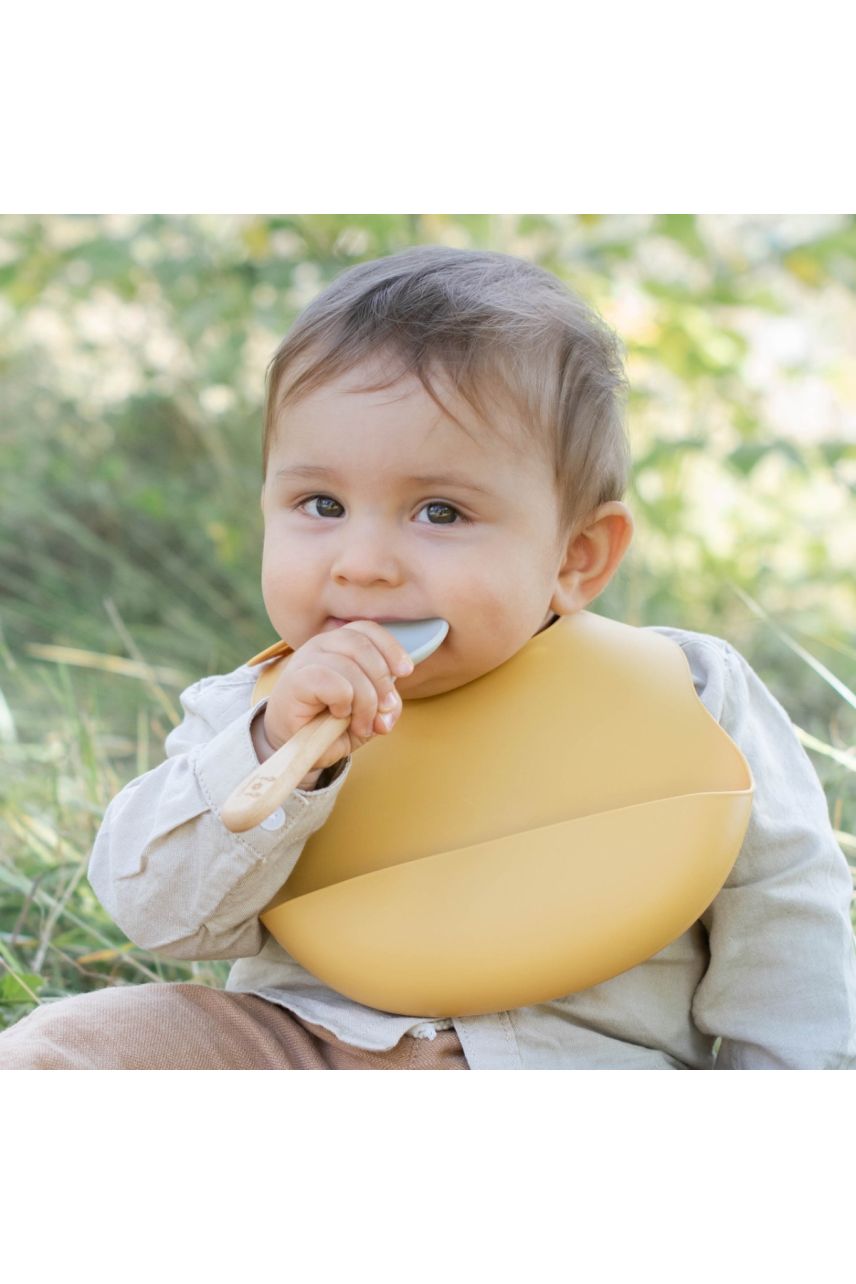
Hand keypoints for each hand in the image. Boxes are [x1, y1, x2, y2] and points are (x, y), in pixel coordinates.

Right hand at [260, 621, 413, 773]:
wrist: (292, 744)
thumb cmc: (329, 724)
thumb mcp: (367, 715)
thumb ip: (385, 708)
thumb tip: (390, 709)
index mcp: (339, 645)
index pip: (368, 630)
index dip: (390, 648)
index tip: (406, 671)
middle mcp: (320, 645)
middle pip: (362, 645)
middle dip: (381, 681)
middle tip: (383, 712)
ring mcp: (305, 660)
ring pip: (349, 666)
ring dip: (365, 701)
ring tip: (362, 724)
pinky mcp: (295, 681)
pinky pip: (333, 683)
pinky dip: (344, 702)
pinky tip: (338, 715)